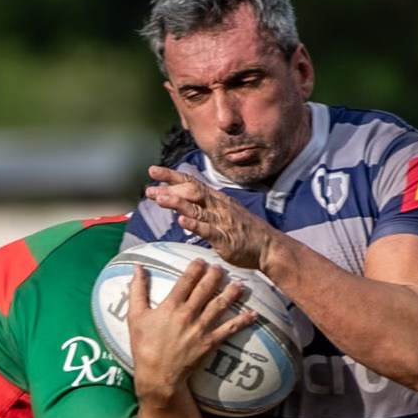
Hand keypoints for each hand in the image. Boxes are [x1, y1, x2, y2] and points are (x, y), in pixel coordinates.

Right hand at [127, 260, 256, 403]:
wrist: (158, 375)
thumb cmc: (144, 346)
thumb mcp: (135, 316)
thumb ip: (137, 289)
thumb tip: (137, 267)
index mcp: (171, 305)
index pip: (187, 280)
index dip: (196, 268)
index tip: (202, 260)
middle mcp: (188, 313)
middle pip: (206, 288)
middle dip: (215, 275)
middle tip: (221, 267)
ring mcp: (201, 328)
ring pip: (220, 304)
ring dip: (232, 292)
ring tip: (240, 284)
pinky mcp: (211, 342)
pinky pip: (230, 329)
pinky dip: (243, 321)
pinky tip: (253, 313)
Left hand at [145, 166, 280, 270]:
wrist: (268, 247)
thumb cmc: (245, 232)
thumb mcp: (224, 213)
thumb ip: (204, 208)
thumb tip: (183, 203)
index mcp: (216, 199)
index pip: (191, 182)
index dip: (172, 176)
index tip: (153, 171)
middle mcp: (217, 206)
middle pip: (191, 191)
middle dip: (169, 188)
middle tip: (149, 188)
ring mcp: (221, 222)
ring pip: (196, 208)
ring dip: (177, 203)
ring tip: (159, 199)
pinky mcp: (225, 239)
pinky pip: (208, 230)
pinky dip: (195, 225)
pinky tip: (182, 221)